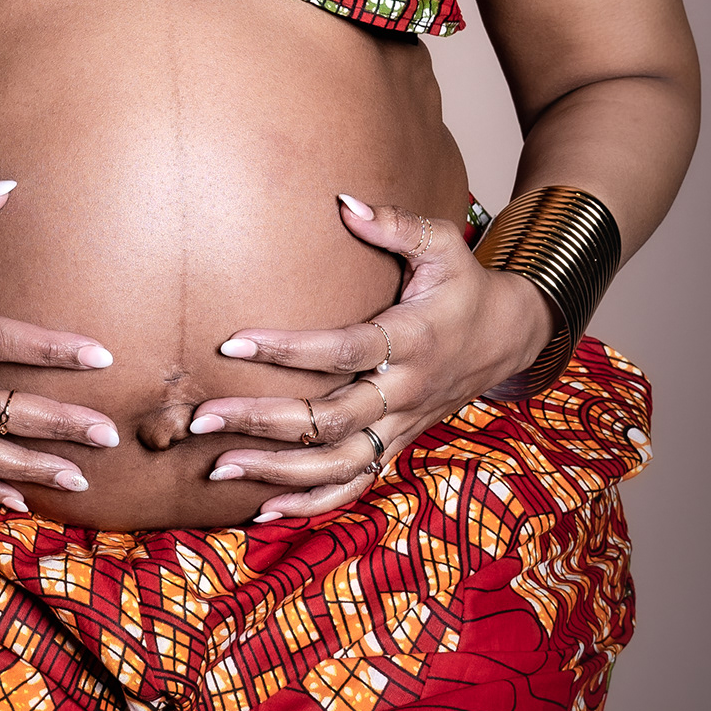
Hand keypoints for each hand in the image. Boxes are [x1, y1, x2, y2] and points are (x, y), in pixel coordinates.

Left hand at [185, 195, 554, 522]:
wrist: (508, 337)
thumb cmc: (464, 285)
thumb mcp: (443, 245)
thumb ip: (396, 223)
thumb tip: (344, 200)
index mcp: (412, 340)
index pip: (344, 351)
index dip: (289, 350)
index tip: (232, 342)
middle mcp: (405, 392)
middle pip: (330, 419)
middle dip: (263, 421)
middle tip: (203, 417)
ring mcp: (401, 425)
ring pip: (337, 463)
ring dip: (276, 472)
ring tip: (218, 468)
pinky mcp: (397, 443)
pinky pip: (355, 483)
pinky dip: (312, 503)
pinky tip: (264, 509)